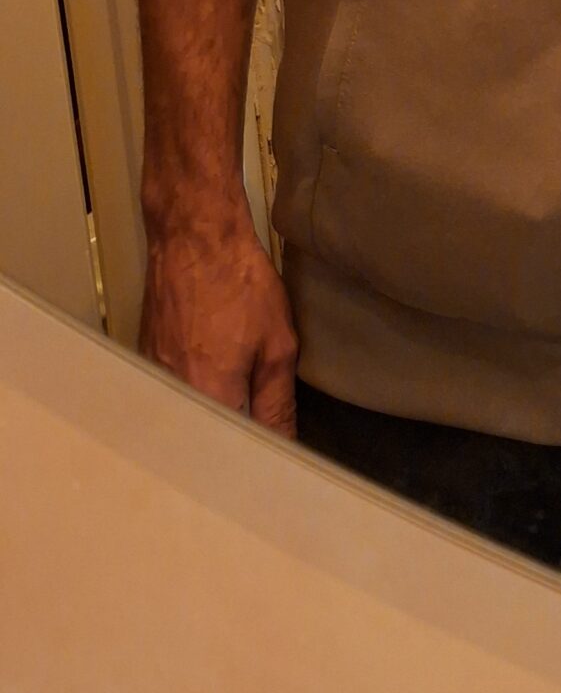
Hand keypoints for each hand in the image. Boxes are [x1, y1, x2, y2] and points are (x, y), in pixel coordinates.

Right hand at [140, 200, 298, 434]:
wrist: (195, 238)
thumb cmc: (238, 284)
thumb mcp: (277, 346)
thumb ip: (278, 403)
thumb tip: (284, 443)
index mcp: (209, 396)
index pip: (234, 450)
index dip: (258, 455)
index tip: (277, 454)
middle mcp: (173, 394)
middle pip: (205, 438)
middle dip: (235, 438)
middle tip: (263, 422)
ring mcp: (154, 378)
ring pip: (189, 416)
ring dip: (214, 414)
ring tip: (238, 390)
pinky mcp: (145, 361)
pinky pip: (173, 393)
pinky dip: (195, 392)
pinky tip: (214, 370)